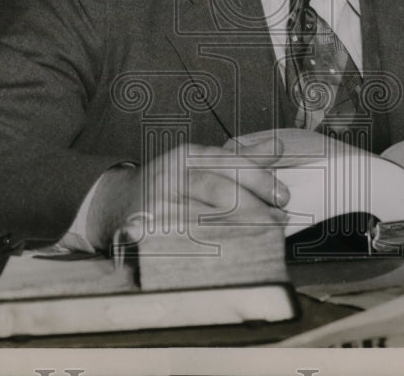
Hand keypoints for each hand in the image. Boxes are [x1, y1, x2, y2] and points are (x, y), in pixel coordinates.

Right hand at [95, 137, 289, 245]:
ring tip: (264, 240)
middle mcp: (170, 177)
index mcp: (186, 157)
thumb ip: (241, 158)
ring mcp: (157, 206)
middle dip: (254, 209)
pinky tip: (233, 255)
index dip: (259, 180)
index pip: (227, 164)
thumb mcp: (202, 162)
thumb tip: (279, 148)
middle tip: (278, 223)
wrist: (120, 202)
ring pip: (206, 219)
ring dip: (240, 232)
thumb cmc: (173, 182)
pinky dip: (213, 251)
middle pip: (218, 192)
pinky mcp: (148, 234)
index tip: (283, 197)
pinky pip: (187, 244)